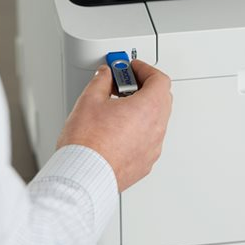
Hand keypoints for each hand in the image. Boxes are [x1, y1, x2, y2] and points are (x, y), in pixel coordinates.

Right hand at [57, 60, 172, 191]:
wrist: (83, 176)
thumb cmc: (87, 143)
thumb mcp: (89, 100)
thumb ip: (101, 81)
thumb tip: (105, 76)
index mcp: (148, 108)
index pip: (160, 80)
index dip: (145, 70)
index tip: (131, 68)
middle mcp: (156, 129)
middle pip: (162, 99)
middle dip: (144, 87)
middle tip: (124, 84)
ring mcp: (152, 148)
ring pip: (156, 121)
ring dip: (142, 110)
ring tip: (118, 107)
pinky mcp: (145, 163)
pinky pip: (148, 140)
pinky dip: (138, 130)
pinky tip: (118, 129)